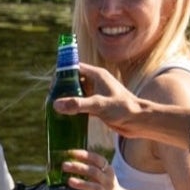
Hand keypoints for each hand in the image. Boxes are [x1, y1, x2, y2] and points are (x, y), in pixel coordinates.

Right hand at [55, 62, 175, 141]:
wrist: (140, 121)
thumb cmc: (124, 109)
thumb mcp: (99, 105)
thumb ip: (78, 104)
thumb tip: (56, 104)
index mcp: (97, 75)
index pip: (74, 68)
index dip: (61, 75)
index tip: (51, 87)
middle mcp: (96, 82)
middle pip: (73, 81)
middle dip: (61, 90)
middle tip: (50, 101)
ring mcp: (97, 94)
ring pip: (76, 94)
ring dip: (67, 100)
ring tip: (54, 110)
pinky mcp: (98, 106)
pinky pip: (81, 105)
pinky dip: (73, 109)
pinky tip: (65, 118)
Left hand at [58, 148, 128, 189]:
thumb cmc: (107, 188)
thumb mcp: (103, 175)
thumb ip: (90, 167)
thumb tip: (71, 156)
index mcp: (107, 171)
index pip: (98, 160)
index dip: (85, 155)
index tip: (71, 153)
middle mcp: (108, 181)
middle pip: (94, 172)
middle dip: (79, 167)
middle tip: (64, 165)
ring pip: (95, 188)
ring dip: (82, 184)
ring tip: (69, 181)